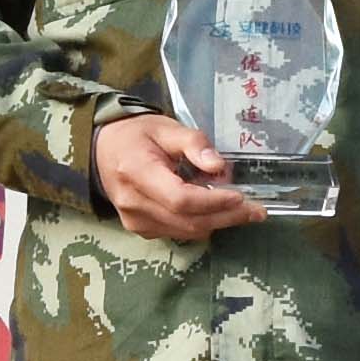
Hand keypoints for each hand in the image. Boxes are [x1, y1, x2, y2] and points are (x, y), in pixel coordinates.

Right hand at [90, 113, 263, 241]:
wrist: (103, 151)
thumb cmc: (136, 135)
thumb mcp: (166, 127)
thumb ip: (194, 144)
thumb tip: (219, 167)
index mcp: (136, 172)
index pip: (180, 198)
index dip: (213, 202)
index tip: (241, 196)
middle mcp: (133, 202)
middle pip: (187, 221)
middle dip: (226, 217)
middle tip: (256, 211)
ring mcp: (135, 221)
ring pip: (186, 232)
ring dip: (217, 222)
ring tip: (241, 209)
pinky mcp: (141, 229)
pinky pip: (178, 233)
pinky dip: (200, 224)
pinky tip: (214, 210)